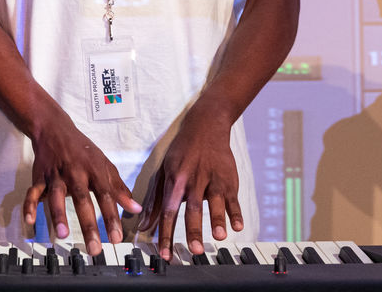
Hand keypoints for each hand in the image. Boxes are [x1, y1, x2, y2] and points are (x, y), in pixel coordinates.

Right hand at [23, 114, 141, 254]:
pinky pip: (32, 192)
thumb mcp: (105, 165)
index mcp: (94, 171)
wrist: (54, 128)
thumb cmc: (82, 150)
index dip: (112, 218)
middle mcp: (75, 173)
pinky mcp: (40, 176)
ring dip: (58, 215)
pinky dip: (29, 205)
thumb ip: (119, 188)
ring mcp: (56, 175)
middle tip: (94, 248)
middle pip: (82, 200)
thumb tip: (136, 208)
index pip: (106, 196)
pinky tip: (30, 220)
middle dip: (88, 225)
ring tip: (63, 235)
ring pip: (56, 196)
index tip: (116, 239)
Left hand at [137, 113, 242, 260]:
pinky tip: (238, 226)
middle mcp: (193, 180)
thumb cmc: (181, 153)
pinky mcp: (229, 179)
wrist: (205, 126)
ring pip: (215, 201)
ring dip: (217, 220)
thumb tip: (143, 225)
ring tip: (220, 237)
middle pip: (192, 208)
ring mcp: (213, 179)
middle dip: (193, 230)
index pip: (168, 210)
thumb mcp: (164, 172)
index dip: (165, 233)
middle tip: (194, 250)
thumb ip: (154, 200)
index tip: (164, 254)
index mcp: (175, 180)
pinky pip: (233, 198)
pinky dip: (236, 212)